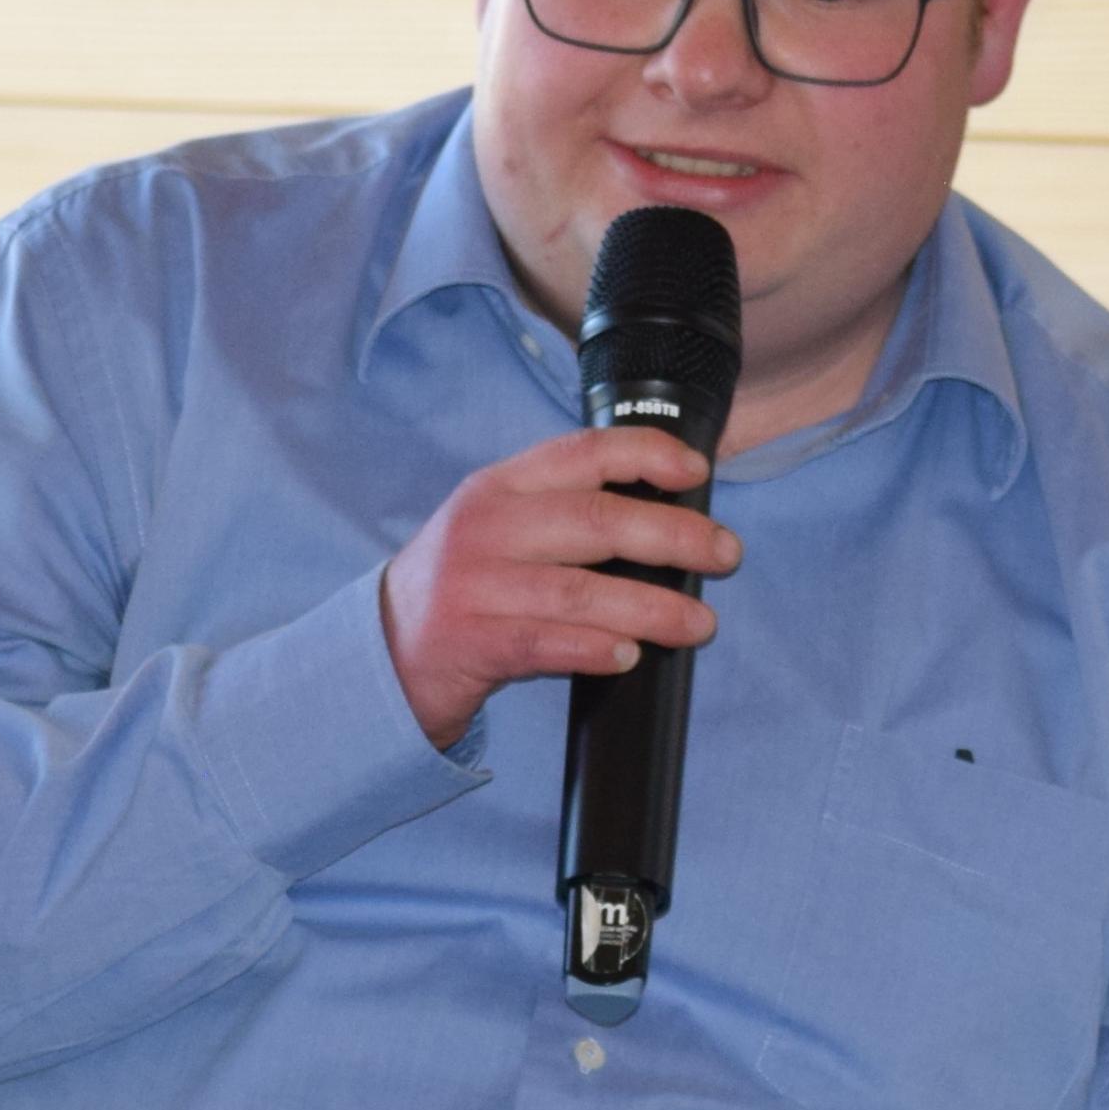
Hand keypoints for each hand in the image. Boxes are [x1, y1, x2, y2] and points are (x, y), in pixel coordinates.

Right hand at [376, 425, 739, 750]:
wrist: (384, 650)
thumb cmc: (464, 586)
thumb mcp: (497, 525)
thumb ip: (563, 511)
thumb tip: (669, 519)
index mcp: (500, 486)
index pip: (582, 453)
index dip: (647, 454)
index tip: (696, 472)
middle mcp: (485, 527)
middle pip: (596, 521)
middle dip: (674, 537)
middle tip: (724, 554)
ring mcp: (474, 586)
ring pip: (580, 591)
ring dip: (651, 609)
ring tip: (698, 623)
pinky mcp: (471, 642)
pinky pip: (546, 643)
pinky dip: (594, 648)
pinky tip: (628, 656)